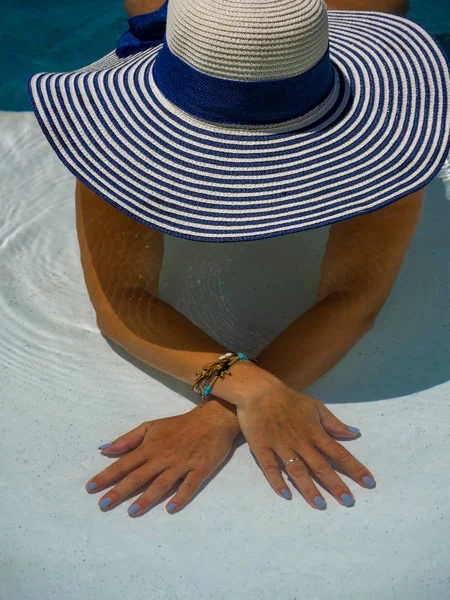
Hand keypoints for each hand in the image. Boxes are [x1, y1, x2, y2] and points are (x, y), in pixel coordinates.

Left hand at [84, 399, 239, 515]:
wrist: (212, 420)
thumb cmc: (179, 425)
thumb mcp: (151, 426)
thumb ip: (128, 439)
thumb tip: (104, 449)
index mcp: (150, 447)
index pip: (124, 463)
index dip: (107, 475)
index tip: (90, 488)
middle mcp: (163, 457)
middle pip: (139, 476)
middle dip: (120, 491)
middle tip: (103, 505)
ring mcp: (181, 464)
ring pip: (162, 483)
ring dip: (147, 498)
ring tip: (132, 511)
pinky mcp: (199, 470)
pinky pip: (189, 485)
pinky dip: (181, 496)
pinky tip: (171, 508)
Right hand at [234, 380, 375, 508]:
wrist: (258, 391)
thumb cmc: (288, 399)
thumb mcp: (315, 406)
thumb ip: (333, 423)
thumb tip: (354, 433)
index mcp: (314, 432)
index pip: (338, 452)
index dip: (354, 468)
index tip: (369, 482)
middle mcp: (300, 441)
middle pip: (320, 465)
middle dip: (335, 484)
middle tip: (348, 502)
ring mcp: (280, 445)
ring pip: (297, 470)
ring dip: (309, 488)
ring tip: (320, 505)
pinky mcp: (262, 448)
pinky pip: (270, 467)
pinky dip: (277, 481)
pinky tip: (286, 495)